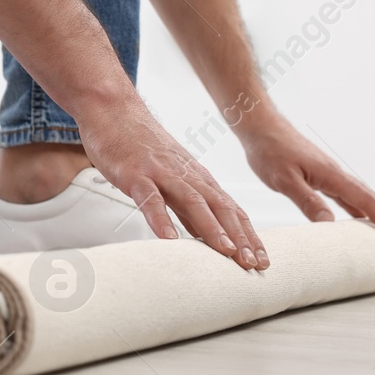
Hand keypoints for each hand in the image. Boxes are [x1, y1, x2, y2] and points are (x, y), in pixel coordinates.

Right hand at [79, 99, 270, 269]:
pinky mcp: (135, 174)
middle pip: (220, 208)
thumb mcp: (171, 177)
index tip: (261, 261)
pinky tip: (168, 239)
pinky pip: (150, 198)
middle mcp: (186, 176)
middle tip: (254, 264)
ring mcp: (162, 173)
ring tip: (225, 252)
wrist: (114, 110)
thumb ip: (186, 207)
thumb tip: (203, 237)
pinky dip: (161, 219)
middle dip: (240, 237)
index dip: (248, 236)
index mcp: (197, 178)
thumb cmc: (140, 145)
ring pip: (193, 202)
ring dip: (212, 229)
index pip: (231, 210)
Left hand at [237, 111, 374, 241]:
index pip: (363, 199)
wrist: (260, 126)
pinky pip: (343, 193)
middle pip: (368, 197)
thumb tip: (329, 224)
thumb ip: (307, 200)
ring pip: (357, 195)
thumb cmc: (269, 150)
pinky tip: (356, 216)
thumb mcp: (283, 180)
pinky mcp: (318, 173)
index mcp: (330, 174)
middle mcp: (334, 173)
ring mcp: (327, 173)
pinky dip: (355, 206)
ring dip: (374, 212)